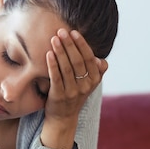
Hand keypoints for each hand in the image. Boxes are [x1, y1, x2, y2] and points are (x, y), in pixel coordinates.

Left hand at [41, 29, 107, 148]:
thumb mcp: (89, 84)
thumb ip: (96, 71)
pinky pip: (56, 77)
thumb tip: (101, 61)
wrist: (63, 117)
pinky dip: (52, 64)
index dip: (81, 44)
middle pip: (78, 61)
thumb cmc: (75, 95)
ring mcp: (72, 92)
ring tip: (54, 39)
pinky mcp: (59, 96)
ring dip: (60, 51)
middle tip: (61, 31)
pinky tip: (48, 54)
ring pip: (67, 68)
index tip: (74, 32)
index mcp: (94, 80)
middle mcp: (85, 86)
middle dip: (69, 45)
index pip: (89, 58)